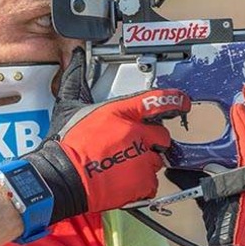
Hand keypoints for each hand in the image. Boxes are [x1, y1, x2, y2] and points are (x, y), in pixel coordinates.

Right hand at [25, 48, 190, 222]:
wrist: (62, 179)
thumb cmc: (65, 146)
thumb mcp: (69, 107)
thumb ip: (76, 81)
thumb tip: (76, 60)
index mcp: (121, 111)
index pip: (157, 100)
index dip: (175, 100)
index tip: (182, 102)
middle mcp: (137, 133)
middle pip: (162, 135)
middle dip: (152, 141)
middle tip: (133, 148)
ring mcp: (142, 158)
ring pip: (157, 160)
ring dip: (144, 163)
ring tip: (121, 166)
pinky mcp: (142, 182)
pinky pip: (151, 183)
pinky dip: (141, 185)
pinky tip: (122, 181)